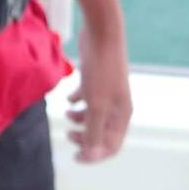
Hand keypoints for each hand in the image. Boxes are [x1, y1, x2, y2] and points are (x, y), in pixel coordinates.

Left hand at [66, 25, 131, 161]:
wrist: (102, 34)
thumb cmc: (101, 70)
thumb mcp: (96, 104)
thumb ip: (93, 130)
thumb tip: (90, 154)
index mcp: (122, 115)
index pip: (111, 146)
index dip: (94, 155)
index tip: (75, 155)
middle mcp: (117, 106)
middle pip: (102, 133)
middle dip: (84, 137)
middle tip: (67, 134)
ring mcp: (107, 92)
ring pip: (93, 116)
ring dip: (79, 119)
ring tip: (65, 114)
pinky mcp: (96, 79)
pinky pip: (87, 98)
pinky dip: (77, 101)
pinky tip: (67, 98)